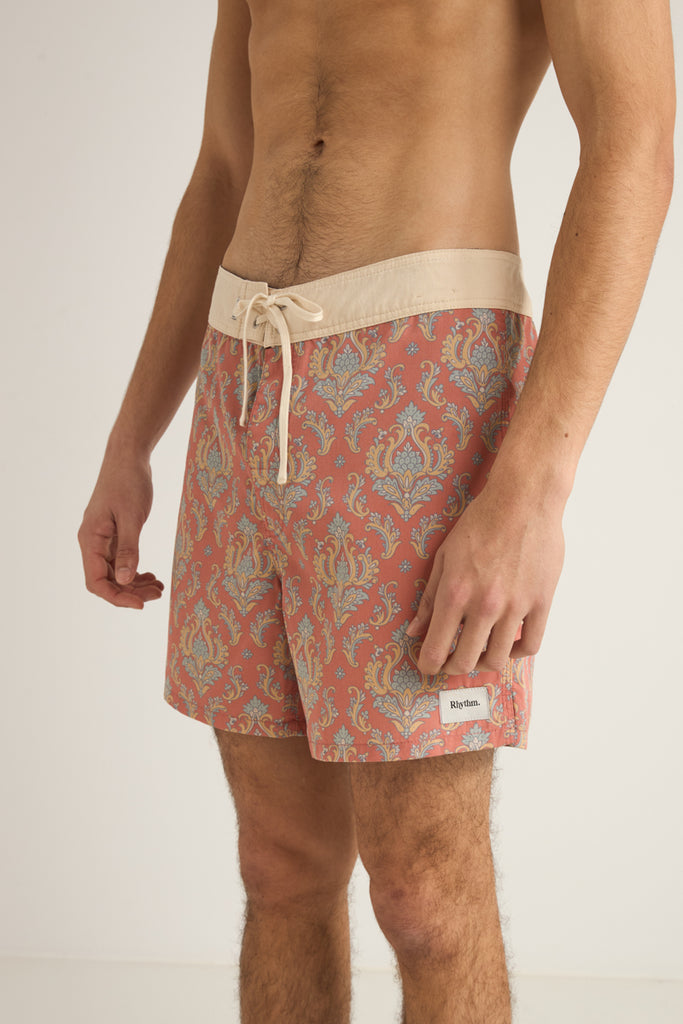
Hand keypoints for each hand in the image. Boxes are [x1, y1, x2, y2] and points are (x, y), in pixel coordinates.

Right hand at [77, 452, 163, 609]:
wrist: (128, 457)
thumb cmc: (128, 482)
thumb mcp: (132, 516)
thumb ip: (128, 549)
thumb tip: (125, 581)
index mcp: (90, 539)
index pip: (96, 582)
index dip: (117, 597)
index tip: (142, 604)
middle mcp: (92, 542)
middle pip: (106, 581)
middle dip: (130, 592)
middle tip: (158, 595)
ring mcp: (102, 539)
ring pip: (114, 573)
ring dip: (135, 584)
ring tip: (159, 588)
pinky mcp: (113, 534)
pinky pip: (121, 561)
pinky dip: (135, 571)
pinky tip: (152, 575)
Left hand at [406, 482, 564, 674]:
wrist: (522, 500)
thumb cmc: (480, 523)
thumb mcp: (444, 557)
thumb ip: (429, 599)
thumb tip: (414, 630)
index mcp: (455, 594)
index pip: (436, 649)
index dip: (428, 666)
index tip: (427, 668)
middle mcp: (484, 606)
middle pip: (466, 661)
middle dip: (453, 667)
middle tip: (451, 661)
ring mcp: (515, 607)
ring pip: (499, 659)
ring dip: (484, 663)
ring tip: (479, 653)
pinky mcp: (542, 602)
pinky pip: (531, 644)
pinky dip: (518, 652)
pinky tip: (509, 643)